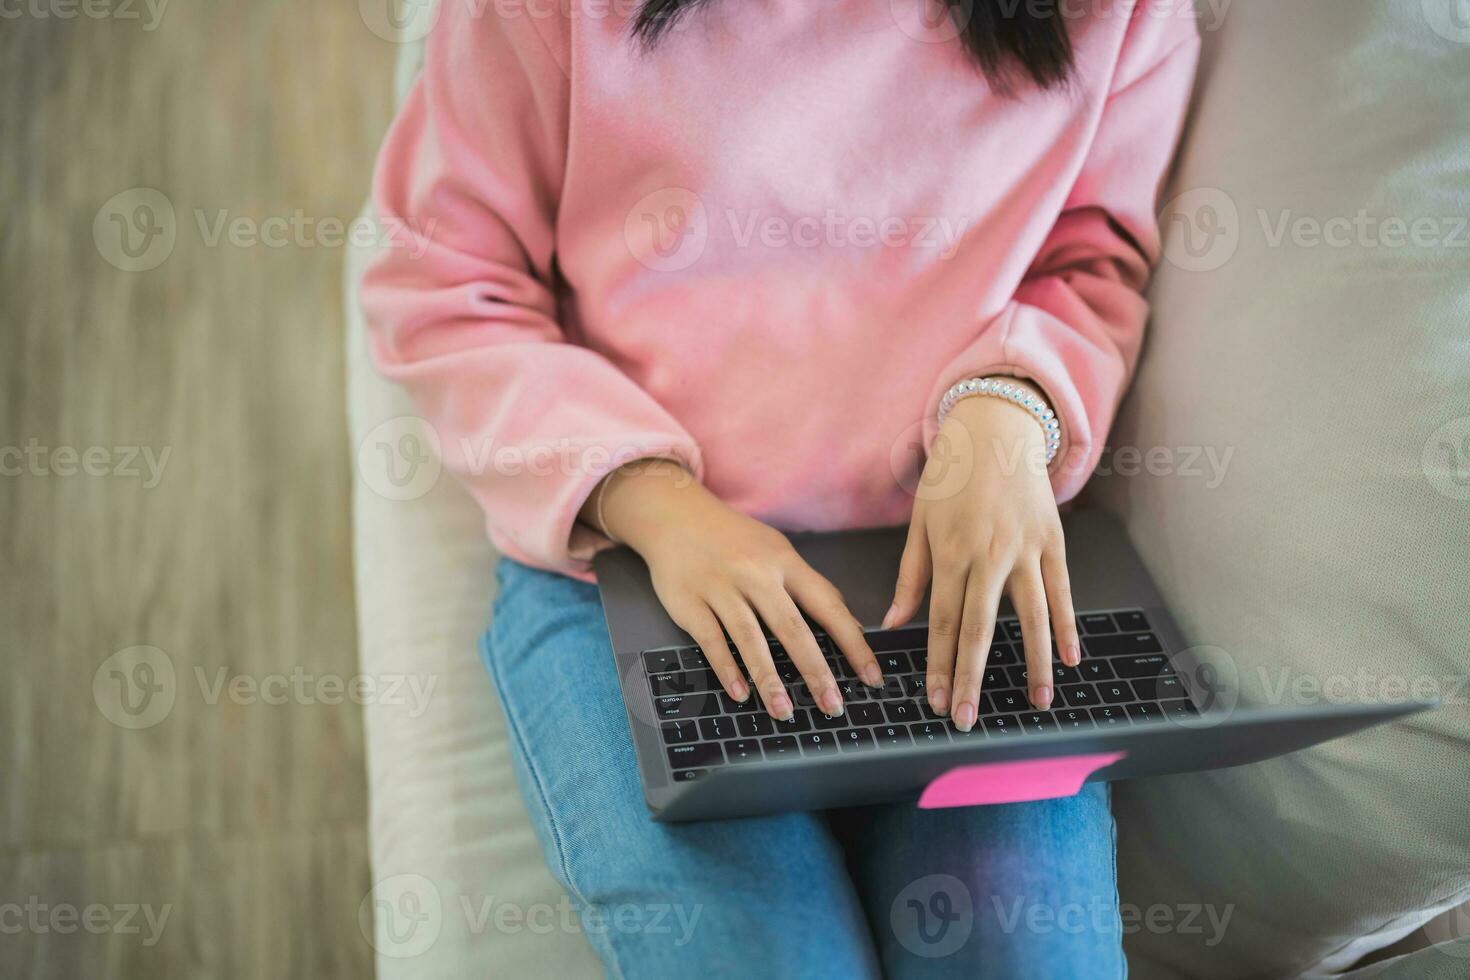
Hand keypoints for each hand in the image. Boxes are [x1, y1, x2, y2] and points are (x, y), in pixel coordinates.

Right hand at [584, 460, 881, 719]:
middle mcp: (756, 575)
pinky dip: (726, 668)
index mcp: (785, 562)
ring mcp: (721, 588)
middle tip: (833, 706)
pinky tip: (740, 692)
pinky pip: (711, 639)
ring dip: (769, 679)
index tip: (871, 676)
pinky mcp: (690, 601)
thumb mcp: (777, 550)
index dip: (853, 643)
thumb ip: (808, 585)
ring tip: (784, 711)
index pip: (829, 605)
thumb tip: (848, 624)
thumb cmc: (733, 538)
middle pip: (792, 628)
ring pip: (750, 638)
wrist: (674, 514)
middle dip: (815, 671)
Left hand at [886, 383, 1080, 731]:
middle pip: (979, 629)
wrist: (996, 426)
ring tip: (1037, 702)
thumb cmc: (951, 476)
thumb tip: (892, 624)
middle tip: (966, 717)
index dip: (937, 665)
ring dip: (1033, 664)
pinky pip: (1063, 592)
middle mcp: (989, 556)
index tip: (933, 700)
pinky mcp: (1054, 541)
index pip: (941, 622)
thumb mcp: (920, 522)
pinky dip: (1069, 627)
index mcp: (950, 553)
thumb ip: (910, 577)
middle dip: (970, 678)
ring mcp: (1025, 550)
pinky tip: (1072, 659)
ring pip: (1032, 618)